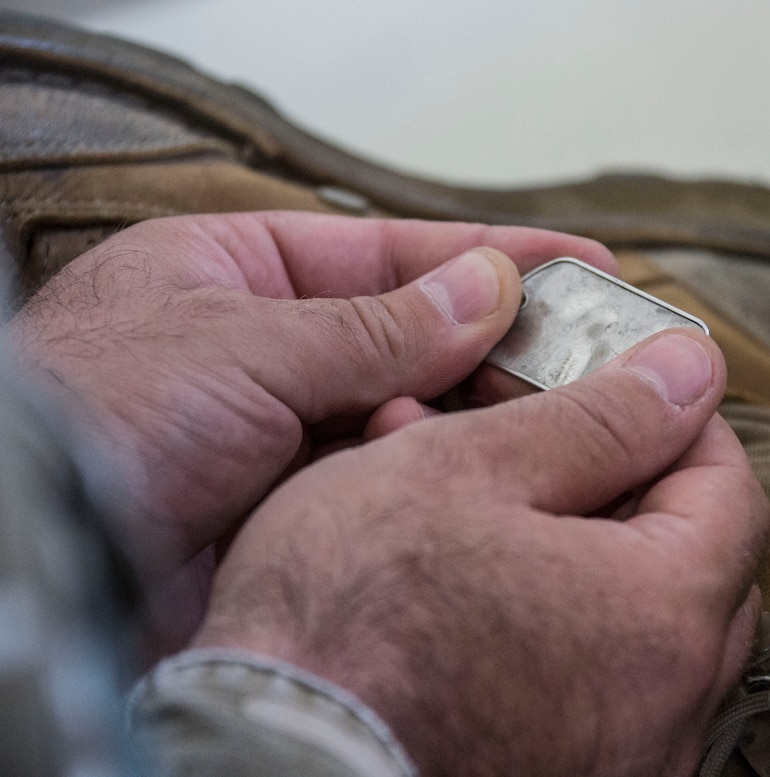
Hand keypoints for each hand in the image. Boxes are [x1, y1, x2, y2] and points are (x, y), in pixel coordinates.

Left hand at [8, 212, 614, 643]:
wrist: (45, 561)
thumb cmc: (92, 419)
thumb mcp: (245, 342)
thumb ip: (377, 326)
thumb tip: (486, 289)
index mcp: (235, 279)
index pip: (388, 254)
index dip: (487, 254)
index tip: (578, 259)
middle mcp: (268, 357)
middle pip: (413, 339)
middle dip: (499, 343)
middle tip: (597, 348)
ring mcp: (287, 440)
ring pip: (411, 418)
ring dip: (477, 416)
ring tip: (567, 409)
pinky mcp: (301, 515)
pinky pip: (393, 486)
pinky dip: (441, 478)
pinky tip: (497, 471)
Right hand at [194, 329, 769, 776]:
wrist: (261, 762)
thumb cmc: (347, 617)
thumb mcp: (467, 471)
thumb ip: (599, 418)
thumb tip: (692, 371)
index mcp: (664, 617)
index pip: (730, 490)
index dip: (677, 421)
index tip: (619, 388)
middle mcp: (667, 710)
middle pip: (689, 563)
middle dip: (621, 484)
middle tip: (544, 441)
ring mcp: (622, 763)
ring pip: (631, 624)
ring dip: (571, 547)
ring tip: (475, 499)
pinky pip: (589, 685)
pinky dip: (548, 623)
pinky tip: (466, 586)